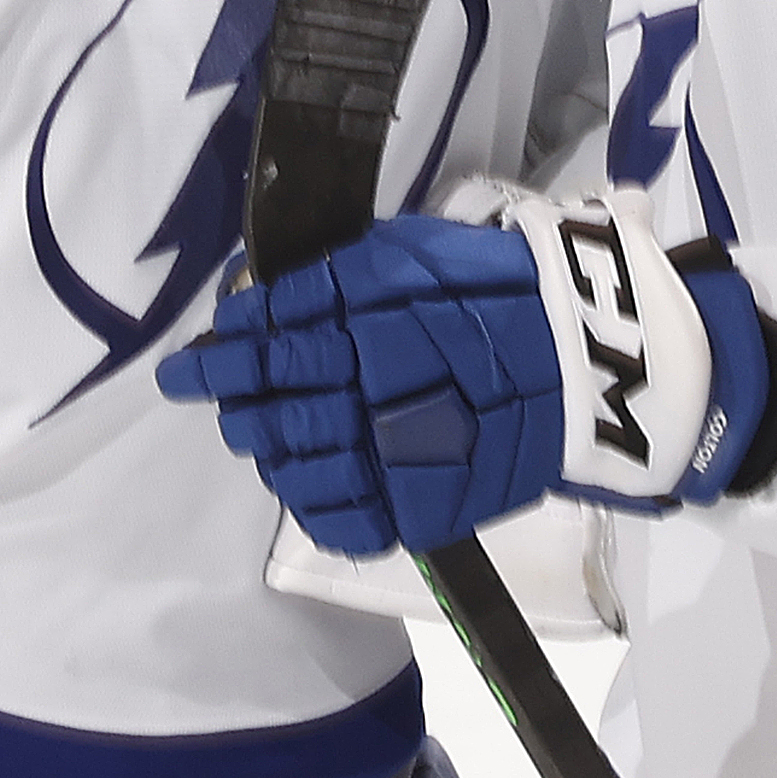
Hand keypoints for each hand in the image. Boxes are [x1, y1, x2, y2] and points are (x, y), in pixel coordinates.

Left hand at [159, 216, 563, 555]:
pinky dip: (313, 509)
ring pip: (297, 471)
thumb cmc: (494, 287)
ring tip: (265, 439)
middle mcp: (369, 396)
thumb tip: (250, 297)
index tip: (186, 366)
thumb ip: (327, 277)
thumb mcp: (406, 252)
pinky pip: (344, 525)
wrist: (590, 358)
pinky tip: (306, 488)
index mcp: (362, 327)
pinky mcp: (423, 510)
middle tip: (222, 399)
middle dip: (235, 406)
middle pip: (273, 412)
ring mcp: (394, 461)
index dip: (217, 358)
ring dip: (270, 453)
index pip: (262, 347)